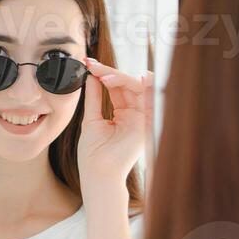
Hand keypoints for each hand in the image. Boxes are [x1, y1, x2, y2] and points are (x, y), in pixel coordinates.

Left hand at [77, 57, 152, 193]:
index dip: (104, 74)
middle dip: (110, 73)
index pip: (116, 88)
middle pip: (127, 85)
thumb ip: (94, 97)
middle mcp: (134, 116)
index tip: (88, 65)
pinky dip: (144, 86)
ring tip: (103, 75)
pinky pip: (150, 99)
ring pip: (137, 88)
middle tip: (93, 66)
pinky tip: (134, 77)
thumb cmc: (93, 154)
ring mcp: (141, 119)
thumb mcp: (92, 119)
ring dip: (120, 78)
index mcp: (122, 116)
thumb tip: (91, 76)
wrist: (98, 173)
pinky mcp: (147, 125)